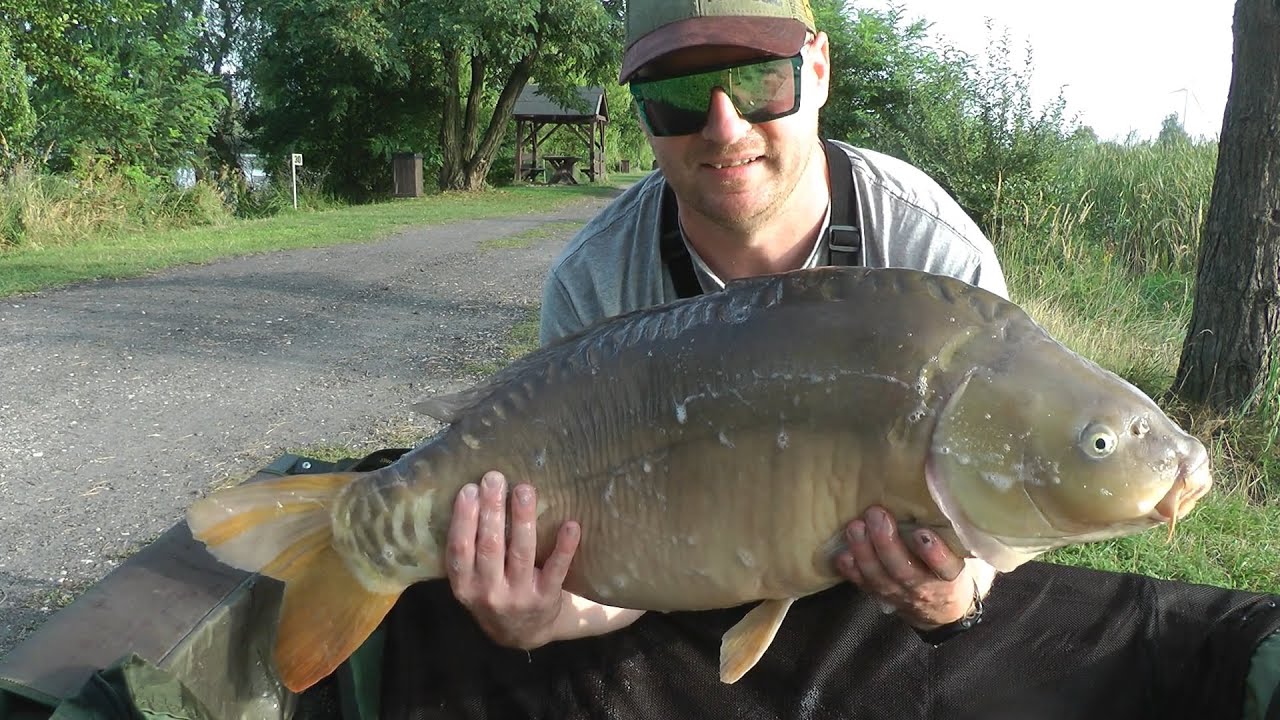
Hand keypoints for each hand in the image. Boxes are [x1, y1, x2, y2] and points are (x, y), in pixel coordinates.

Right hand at [445, 470, 580, 648]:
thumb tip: (473, 493)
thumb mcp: (471, 582)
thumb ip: (468, 550)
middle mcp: (489, 593)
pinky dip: (564, 547)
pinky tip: (571, 525)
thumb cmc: (493, 592)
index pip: (459, 549)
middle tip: (495, 478)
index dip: (463, 519)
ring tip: (524, 490)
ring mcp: (519, 596)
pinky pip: (556, 570)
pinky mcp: (546, 598)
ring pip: (521, 553)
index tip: (469, 489)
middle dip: (491, 510)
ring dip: (523, 519)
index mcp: (465, 585)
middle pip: (489, 546)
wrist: (522, 634)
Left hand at [834, 505, 995, 629]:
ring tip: (855, 527)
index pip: (945, 568)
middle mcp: (923, 587)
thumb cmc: (948, 567)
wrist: (940, 609)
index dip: (934, 553)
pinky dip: (851, 570)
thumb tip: (942, 487)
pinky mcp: (879, 595)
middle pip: (903, 570)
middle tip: (876, 515)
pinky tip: (842, 553)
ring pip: (879, 577)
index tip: (922, 534)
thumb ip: (951, 532)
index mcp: (949, 576)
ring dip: (864, 551)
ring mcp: (898, 594)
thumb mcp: (959, 554)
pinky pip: (862, 584)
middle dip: (886, 543)